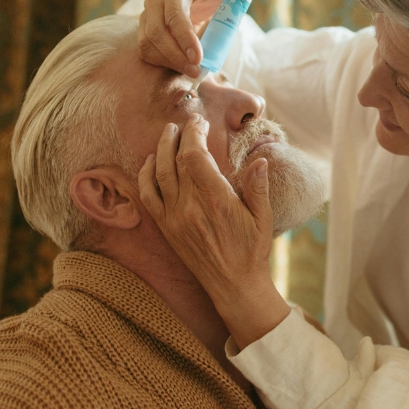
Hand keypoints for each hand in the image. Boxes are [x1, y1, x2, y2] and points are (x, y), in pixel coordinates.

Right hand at [137, 0, 252, 77]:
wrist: (192, 6)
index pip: (175, 14)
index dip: (185, 37)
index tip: (198, 57)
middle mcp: (154, 2)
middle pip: (157, 32)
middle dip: (177, 55)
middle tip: (197, 70)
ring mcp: (145, 19)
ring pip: (149, 45)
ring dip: (171, 62)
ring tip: (192, 72)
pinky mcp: (142, 35)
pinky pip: (147, 53)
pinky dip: (164, 64)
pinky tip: (181, 69)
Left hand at [138, 113, 289, 348]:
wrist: (233, 286)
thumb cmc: (252, 251)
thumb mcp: (263, 219)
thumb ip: (259, 188)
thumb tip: (261, 161)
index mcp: (216, 201)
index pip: (196, 157)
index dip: (194, 134)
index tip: (201, 122)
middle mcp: (191, 207)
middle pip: (176, 160)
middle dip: (179, 136)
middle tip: (186, 121)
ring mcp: (175, 218)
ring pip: (159, 174)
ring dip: (161, 149)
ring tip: (168, 132)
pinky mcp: (167, 228)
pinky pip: (149, 196)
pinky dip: (146, 175)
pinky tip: (151, 161)